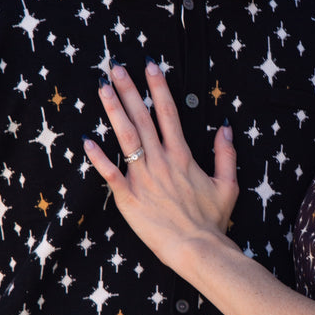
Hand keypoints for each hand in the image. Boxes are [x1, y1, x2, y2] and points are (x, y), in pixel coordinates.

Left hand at [84, 63, 238, 273]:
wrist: (197, 249)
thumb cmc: (211, 221)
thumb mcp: (228, 184)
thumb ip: (226, 153)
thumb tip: (226, 127)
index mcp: (182, 156)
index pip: (168, 112)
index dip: (159, 87)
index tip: (150, 65)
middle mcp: (161, 161)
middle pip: (142, 117)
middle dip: (129, 89)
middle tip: (115, 67)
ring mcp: (143, 178)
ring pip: (125, 137)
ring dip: (113, 110)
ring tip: (102, 88)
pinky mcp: (128, 198)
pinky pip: (110, 174)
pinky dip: (98, 157)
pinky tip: (87, 140)